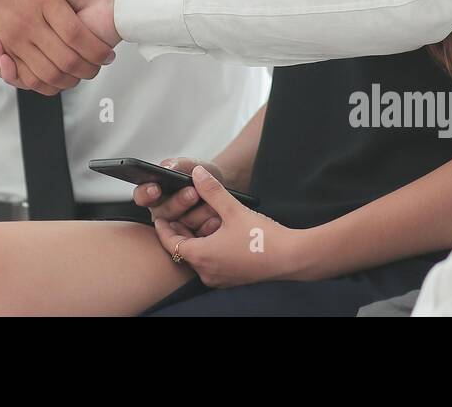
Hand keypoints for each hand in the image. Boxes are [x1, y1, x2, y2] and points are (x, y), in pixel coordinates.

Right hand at [133, 157, 225, 238]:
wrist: (222, 186)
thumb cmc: (202, 174)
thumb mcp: (192, 165)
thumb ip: (180, 165)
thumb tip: (168, 167)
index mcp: (155, 193)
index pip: (142, 196)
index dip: (146, 193)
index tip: (156, 189)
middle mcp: (162, 212)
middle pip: (163, 213)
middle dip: (179, 202)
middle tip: (193, 193)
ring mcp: (176, 227)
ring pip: (181, 227)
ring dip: (197, 214)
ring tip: (212, 205)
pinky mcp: (191, 239)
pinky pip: (197, 239)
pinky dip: (208, 228)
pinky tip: (217, 219)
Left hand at [153, 165, 301, 288]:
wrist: (291, 258)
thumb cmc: (261, 237)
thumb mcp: (233, 209)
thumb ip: (212, 190)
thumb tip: (196, 172)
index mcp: (202, 257)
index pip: (171, 244)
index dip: (164, 228)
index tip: (160, 216)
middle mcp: (207, 272)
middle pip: (183, 251)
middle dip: (181, 232)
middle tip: (179, 213)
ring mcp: (220, 278)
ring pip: (198, 258)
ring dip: (196, 240)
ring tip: (200, 220)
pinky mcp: (232, 279)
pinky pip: (211, 264)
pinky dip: (208, 249)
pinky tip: (218, 234)